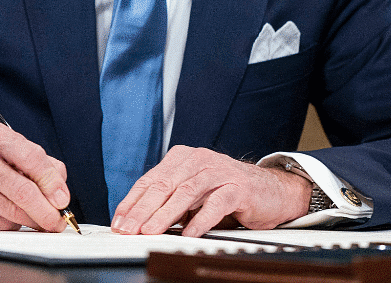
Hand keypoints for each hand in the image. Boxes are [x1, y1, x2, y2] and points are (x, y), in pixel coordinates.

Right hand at [0, 119, 69, 230]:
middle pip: (22, 191)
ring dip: (28, 221)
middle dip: (45, 212)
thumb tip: (60, 191)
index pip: (31, 157)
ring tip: (32, 218)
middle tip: (56, 222)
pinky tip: (4, 217)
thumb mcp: (8, 151)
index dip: (51, 182)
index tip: (62, 200)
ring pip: (10, 213)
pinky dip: (7, 226)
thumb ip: (40, 164)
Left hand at [111, 145, 309, 237]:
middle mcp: (199, 160)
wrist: (271, 190)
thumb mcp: (193, 193)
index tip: (119, 221)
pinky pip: (215, 204)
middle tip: (129, 228)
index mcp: (183, 158)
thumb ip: (169, 201)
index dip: (132, 202)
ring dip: (165, 215)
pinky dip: (199, 220)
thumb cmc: (227, 192)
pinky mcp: (238, 188)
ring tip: (150, 231)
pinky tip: (187, 233)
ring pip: (186, 193)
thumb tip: (138, 221)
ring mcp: (219, 172)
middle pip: (164, 185)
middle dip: (143, 209)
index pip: (150, 180)